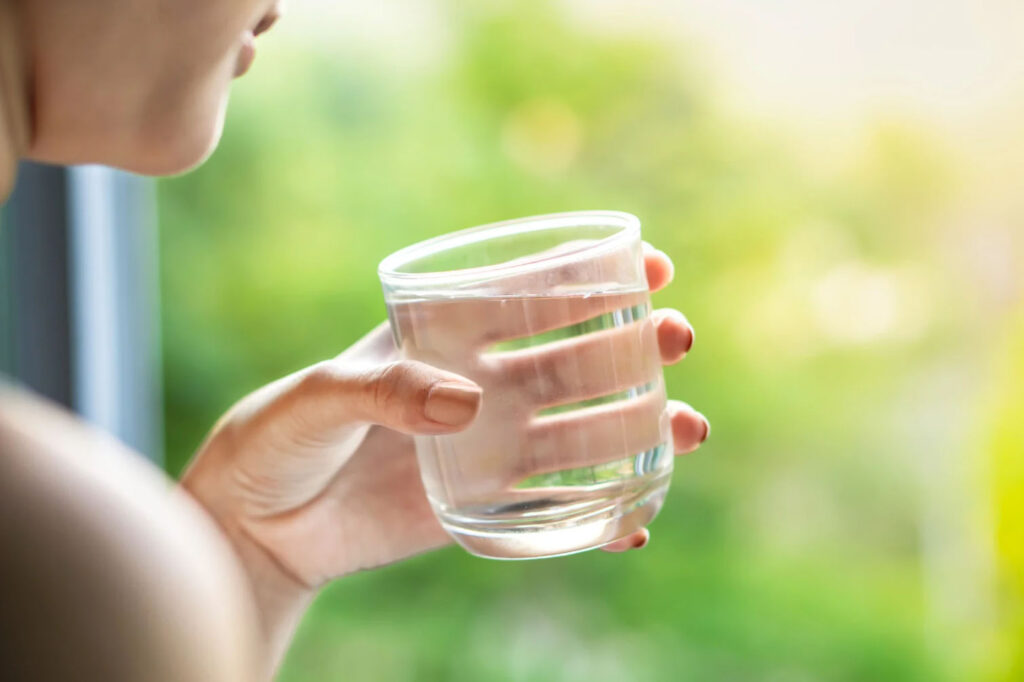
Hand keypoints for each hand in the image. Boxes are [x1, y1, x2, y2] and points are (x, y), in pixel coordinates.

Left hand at [182, 245, 708, 671]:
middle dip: (634, 345)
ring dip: (640, 427)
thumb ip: (382, 390)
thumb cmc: (275, 438)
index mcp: (444, 336)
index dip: (592, 276)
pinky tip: (636, 521)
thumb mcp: (317, 397)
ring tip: (688, 430)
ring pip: (582, 432)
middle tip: (676, 337)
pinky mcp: (481, 506)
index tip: (650, 266)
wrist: (255, 523)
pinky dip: (599, 518)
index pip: (529, 293)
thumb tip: (467, 404)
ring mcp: (486, 447)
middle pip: (575, 359)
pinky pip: (553, 509)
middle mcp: (478, 385)